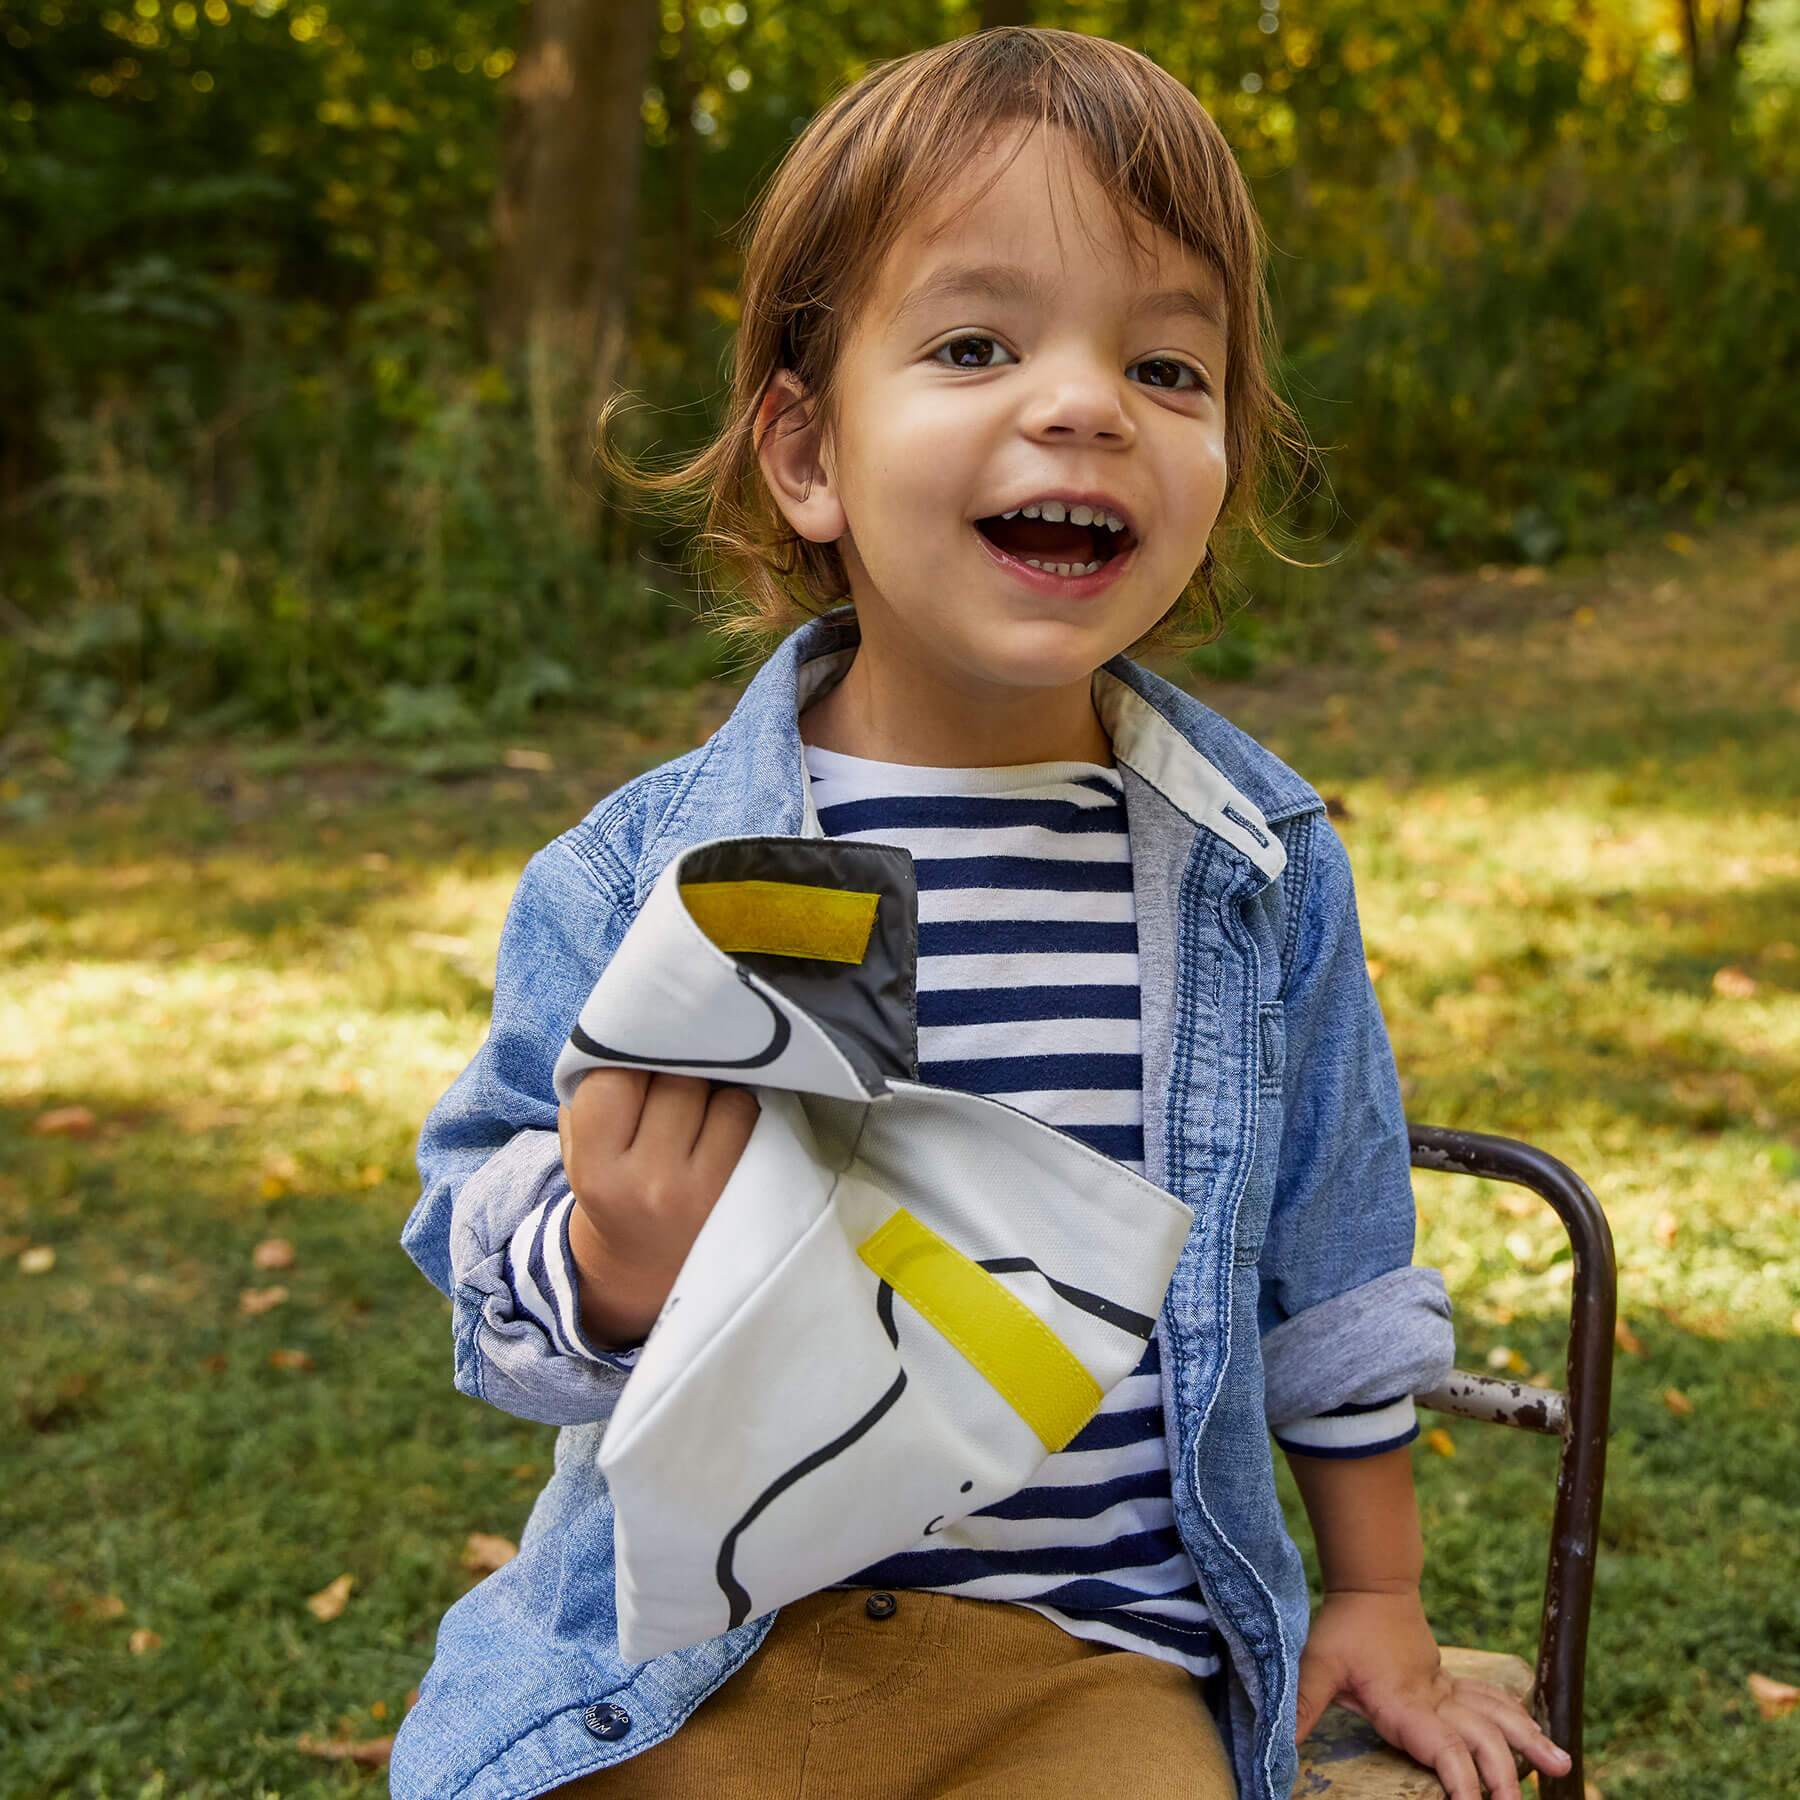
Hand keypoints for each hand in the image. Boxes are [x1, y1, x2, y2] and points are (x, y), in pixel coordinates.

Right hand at [556, 1069, 760, 1346]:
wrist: (647, 1269)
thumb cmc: (613, 1189)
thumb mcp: (578, 1152)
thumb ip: (587, 1095)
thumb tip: (626, 1029)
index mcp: (596, 1170)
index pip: (611, 1080)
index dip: (625, 1058)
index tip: (634, 1059)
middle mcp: (648, 1184)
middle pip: (672, 1079)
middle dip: (673, 1064)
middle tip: (673, 1070)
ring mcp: (700, 1189)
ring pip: (714, 1089)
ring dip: (709, 1080)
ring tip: (698, 1093)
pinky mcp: (740, 1188)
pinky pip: (744, 1111)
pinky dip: (735, 1101)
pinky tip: (723, 1112)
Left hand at [1293, 1588, 1571, 1799]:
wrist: (1371, 1583)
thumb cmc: (1343, 1627)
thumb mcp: (1316, 1664)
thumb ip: (1300, 1704)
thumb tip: (1276, 1746)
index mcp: (1406, 1705)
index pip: (1444, 1751)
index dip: (1462, 1783)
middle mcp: (1436, 1700)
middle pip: (1482, 1741)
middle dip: (1504, 1776)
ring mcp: (1448, 1689)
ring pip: (1497, 1717)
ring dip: (1529, 1741)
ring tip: (1562, 1765)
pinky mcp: (1451, 1681)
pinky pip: (1492, 1699)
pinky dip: (1519, 1716)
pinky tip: (1541, 1733)